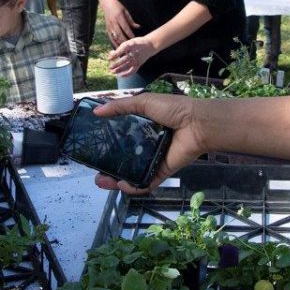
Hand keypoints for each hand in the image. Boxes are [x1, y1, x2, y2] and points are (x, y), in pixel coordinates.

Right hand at [90, 94, 205, 193]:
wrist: (197, 123)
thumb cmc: (173, 109)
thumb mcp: (144, 102)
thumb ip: (120, 106)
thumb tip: (97, 111)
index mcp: (141, 128)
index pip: (119, 140)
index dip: (106, 146)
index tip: (92, 151)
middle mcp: (145, 145)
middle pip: (123, 161)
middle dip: (108, 169)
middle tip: (96, 174)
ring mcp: (153, 160)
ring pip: (131, 174)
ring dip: (116, 181)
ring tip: (104, 182)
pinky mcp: (162, 171)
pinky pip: (146, 182)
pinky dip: (134, 187)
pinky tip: (123, 185)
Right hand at [100, 0, 139, 45]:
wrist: (106, 2)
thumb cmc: (117, 5)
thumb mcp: (125, 11)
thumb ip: (131, 20)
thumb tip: (138, 27)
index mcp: (119, 17)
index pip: (126, 28)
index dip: (130, 34)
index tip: (135, 40)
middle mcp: (113, 22)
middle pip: (120, 34)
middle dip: (125, 41)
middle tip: (130, 47)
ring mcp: (109, 25)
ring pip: (114, 37)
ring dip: (119, 43)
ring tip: (124, 49)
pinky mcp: (107, 27)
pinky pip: (110, 36)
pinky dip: (114, 42)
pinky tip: (117, 47)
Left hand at [107, 35, 157, 77]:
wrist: (150, 45)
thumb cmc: (136, 43)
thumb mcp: (128, 43)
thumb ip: (120, 49)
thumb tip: (110, 55)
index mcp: (131, 45)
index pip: (122, 50)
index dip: (115, 54)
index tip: (109, 58)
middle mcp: (134, 52)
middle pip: (124, 59)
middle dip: (116, 64)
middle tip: (110, 67)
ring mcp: (137, 59)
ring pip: (127, 66)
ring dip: (119, 70)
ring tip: (112, 72)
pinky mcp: (139, 64)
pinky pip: (133, 70)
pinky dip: (127, 74)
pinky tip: (121, 76)